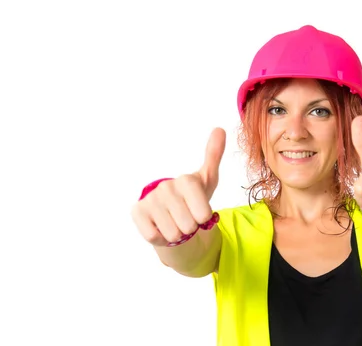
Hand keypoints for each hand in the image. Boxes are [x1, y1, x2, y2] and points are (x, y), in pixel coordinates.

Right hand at [131, 128, 225, 246]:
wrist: (171, 212)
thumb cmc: (193, 198)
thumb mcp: (207, 180)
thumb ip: (214, 156)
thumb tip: (220, 129)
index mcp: (186, 180)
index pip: (204, 213)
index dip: (204, 218)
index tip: (200, 212)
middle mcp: (166, 187)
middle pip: (189, 225)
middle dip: (190, 228)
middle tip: (186, 218)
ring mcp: (150, 199)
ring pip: (173, 233)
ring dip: (176, 234)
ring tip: (175, 222)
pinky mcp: (137, 212)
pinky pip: (155, 236)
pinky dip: (161, 237)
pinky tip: (161, 226)